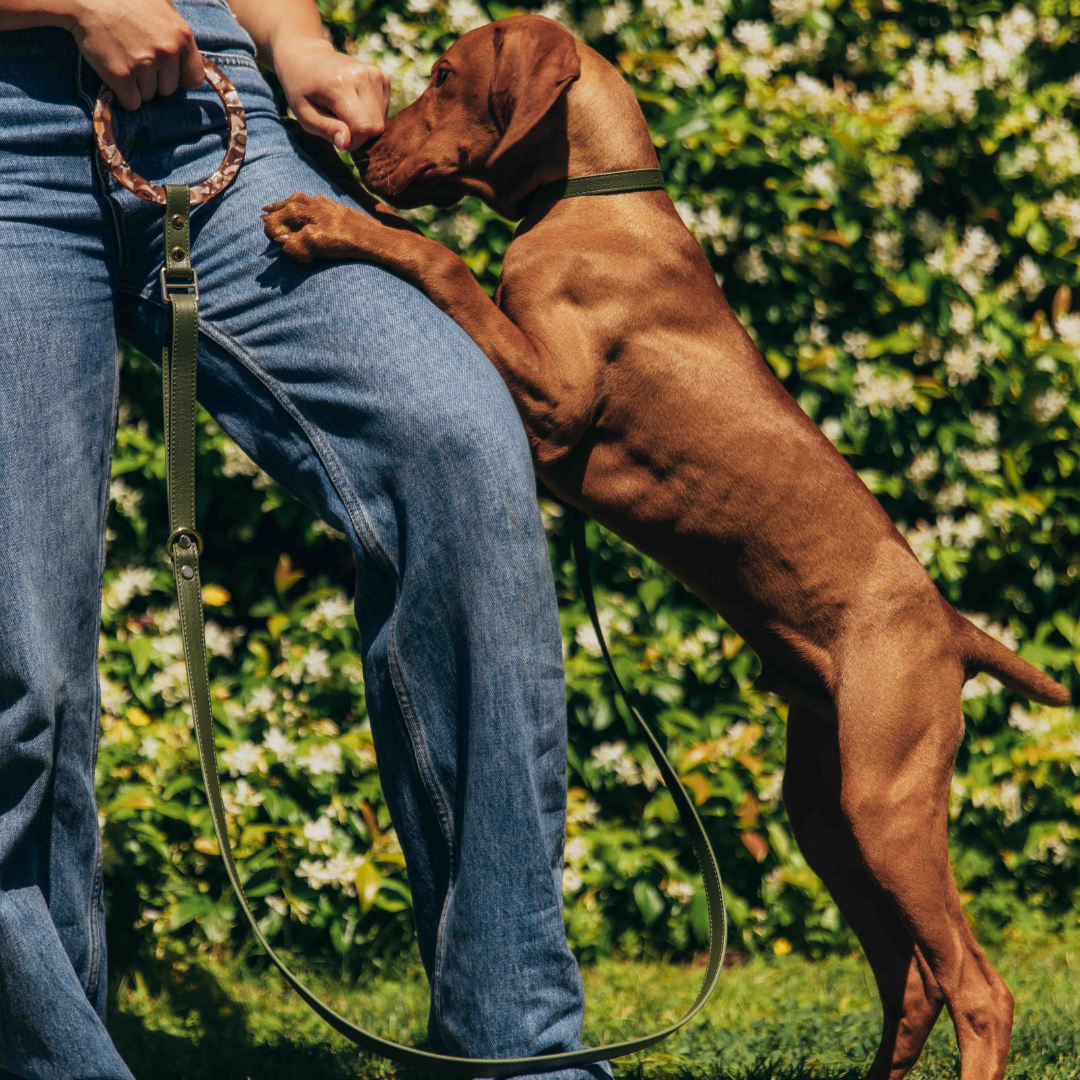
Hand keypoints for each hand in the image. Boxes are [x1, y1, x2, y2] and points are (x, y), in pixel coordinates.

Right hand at [64, 0, 203, 110]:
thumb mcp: (161, 4)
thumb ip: (177, 30)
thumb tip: (187, 56)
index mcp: (181, 35)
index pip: (194, 78)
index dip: (180, 79)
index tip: (167, 73)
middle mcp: (167, 52)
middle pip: (169, 89)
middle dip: (154, 80)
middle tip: (136, 58)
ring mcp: (144, 64)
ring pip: (149, 96)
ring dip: (137, 85)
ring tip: (123, 59)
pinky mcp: (121, 75)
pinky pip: (132, 102)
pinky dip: (124, 94)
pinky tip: (115, 73)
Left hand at [273, 39, 389, 151]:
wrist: (308, 57)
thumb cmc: (302, 90)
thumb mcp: (304, 114)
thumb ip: (326, 130)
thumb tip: (345, 144)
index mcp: (339, 84)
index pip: (363, 127)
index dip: (353, 141)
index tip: (337, 136)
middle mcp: (362, 75)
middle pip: (376, 126)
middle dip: (360, 134)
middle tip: (340, 124)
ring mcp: (375, 74)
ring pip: (382, 120)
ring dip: (365, 124)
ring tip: (346, 111)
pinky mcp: (383, 77)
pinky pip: (384, 110)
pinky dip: (371, 114)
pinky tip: (356, 104)